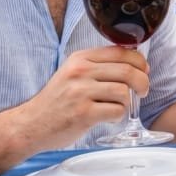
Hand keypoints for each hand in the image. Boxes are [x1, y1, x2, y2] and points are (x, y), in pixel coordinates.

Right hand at [21, 47, 148, 148]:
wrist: (31, 124)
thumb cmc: (57, 101)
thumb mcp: (73, 73)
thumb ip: (98, 66)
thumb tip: (134, 63)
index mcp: (80, 59)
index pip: (121, 52)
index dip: (139, 62)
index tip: (144, 70)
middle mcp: (80, 72)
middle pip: (127, 71)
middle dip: (142, 82)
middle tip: (143, 91)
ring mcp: (81, 93)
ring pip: (124, 92)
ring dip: (128, 102)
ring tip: (119, 107)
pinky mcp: (83, 114)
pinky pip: (116, 111)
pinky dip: (118, 116)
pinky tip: (109, 117)